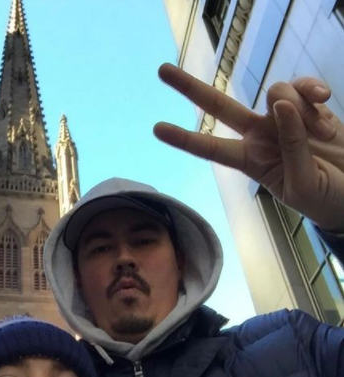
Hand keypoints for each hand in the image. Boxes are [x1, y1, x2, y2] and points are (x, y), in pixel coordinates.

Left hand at [154, 63, 343, 231]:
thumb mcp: (301, 183)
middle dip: (192, 89)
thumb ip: (290, 146)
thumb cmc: (323, 198)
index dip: (185, 139)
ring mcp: (283, 119)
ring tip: (321, 131)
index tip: (157, 129)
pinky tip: (326, 101)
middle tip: (161, 71)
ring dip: (295, 105)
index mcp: (251, 162)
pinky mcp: (309, 106)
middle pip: (221, 108)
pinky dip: (313, 90)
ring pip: (273, 92)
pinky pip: (302, 85)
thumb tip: (280, 104)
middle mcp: (260, 137)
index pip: (211, 148)